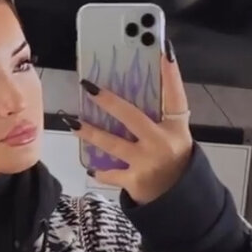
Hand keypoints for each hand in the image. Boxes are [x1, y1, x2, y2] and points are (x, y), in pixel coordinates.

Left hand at [72, 43, 193, 205]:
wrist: (179, 199)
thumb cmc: (174, 160)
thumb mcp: (176, 135)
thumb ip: (161, 116)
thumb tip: (136, 88)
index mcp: (176, 128)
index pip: (175, 96)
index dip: (171, 75)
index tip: (164, 52)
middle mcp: (162, 142)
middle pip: (132, 117)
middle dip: (108, 101)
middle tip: (88, 87)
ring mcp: (146, 162)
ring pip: (112, 144)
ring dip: (91, 133)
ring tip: (72, 122)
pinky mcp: (134, 180)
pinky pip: (111, 173)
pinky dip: (100, 171)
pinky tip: (90, 166)